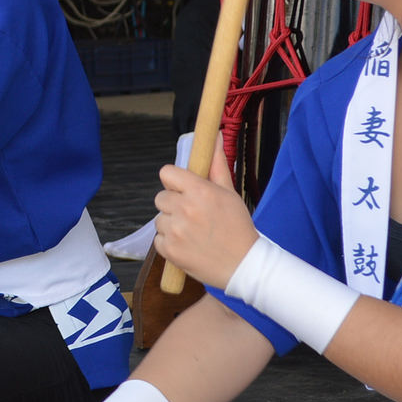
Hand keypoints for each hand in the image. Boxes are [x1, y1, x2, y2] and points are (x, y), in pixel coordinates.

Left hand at [153, 139, 256, 289]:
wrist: (243, 265)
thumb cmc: (238, 227)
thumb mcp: (230, 193)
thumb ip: (217, 164)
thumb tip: (215, 136)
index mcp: (200, 191)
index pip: (166, 173)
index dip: (174, 181)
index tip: (183, 189)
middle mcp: (185, 209)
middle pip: (161, 197)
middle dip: (173, 204)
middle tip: (193, 214)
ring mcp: (175, 231)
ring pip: (159, 219)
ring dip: (172, 224)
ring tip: (193, 232)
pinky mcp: (169, 251)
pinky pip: (158, 239)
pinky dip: (169, 243)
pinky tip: (188, 245)